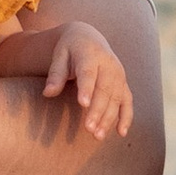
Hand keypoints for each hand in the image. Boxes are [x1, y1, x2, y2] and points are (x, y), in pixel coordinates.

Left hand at [41, 23, 133, 139]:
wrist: (88, 38)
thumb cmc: (70, 49)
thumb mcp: (59, 56)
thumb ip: (55, 74)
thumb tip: (47, 93)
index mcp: (90, 54)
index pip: (89, 73)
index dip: (87, 88)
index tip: (83, 104)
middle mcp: (108, 65)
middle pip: (104, 89)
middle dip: (97, 110)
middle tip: (88, 129)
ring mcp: (119, 75)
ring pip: (116, 98)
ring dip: (109, 118)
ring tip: (97, 136)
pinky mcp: (123, 84)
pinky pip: (127, 101)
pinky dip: (126, 117)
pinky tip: (121, 133)